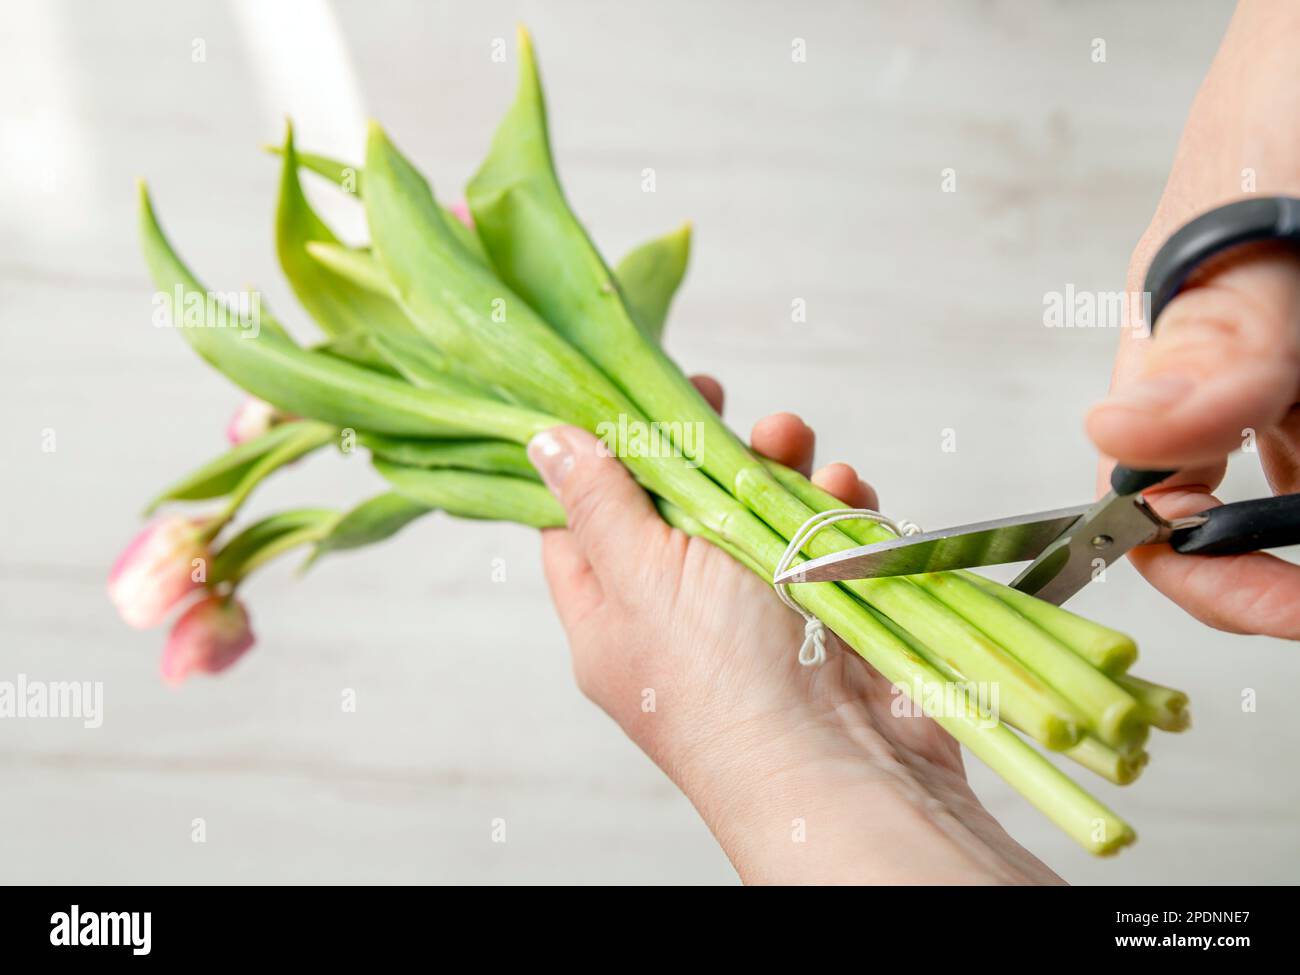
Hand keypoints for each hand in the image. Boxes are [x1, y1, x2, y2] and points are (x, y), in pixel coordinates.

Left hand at [527, 377, 1060, 883]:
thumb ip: (599, 502)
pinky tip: (843, 491)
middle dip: (700, 446)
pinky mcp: (823, 606)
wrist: (845, 764)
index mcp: (612, 614)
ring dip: (776, 464)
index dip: (598, 455)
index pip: (582, 523)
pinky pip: (820, 535)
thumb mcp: (641, 573)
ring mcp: (754, 610)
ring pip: (755, 511)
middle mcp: (678, 613)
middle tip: (714, 396)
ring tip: (792, 438)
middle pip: (677, 503)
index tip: (622, 396)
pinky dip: (832, 506)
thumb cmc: (725, 679)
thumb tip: (543, 442)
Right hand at [1087, 0, 1299, 638]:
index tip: (1290, 605)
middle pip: (1261, 516)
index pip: (1155, 515)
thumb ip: (1216, 337)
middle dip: (1299, 548)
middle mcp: (1245, 390)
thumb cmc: (1288, 93)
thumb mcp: (1248, 222)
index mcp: (1175, 374)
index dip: (1209, 575)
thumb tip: (1124, 437)